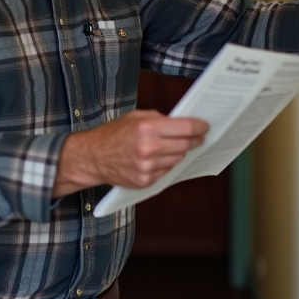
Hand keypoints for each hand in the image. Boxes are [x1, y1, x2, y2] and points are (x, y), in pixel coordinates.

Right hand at [54, 110, 209, 196]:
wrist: (92, 157)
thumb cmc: (114, 133)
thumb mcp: (136, 117)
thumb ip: (160, 119)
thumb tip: (184, 123)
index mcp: (147, 128)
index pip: (185, 128)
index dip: (199, 126)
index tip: (206, 126)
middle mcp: (148, 148)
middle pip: (185, 144)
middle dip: (195, 140)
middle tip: (200, 137)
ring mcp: (147, 167)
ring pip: (177, 158)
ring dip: (179, 152)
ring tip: (175, 146)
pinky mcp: (145, 181)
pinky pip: (166, 171)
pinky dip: (166, 164)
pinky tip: (159, 158)